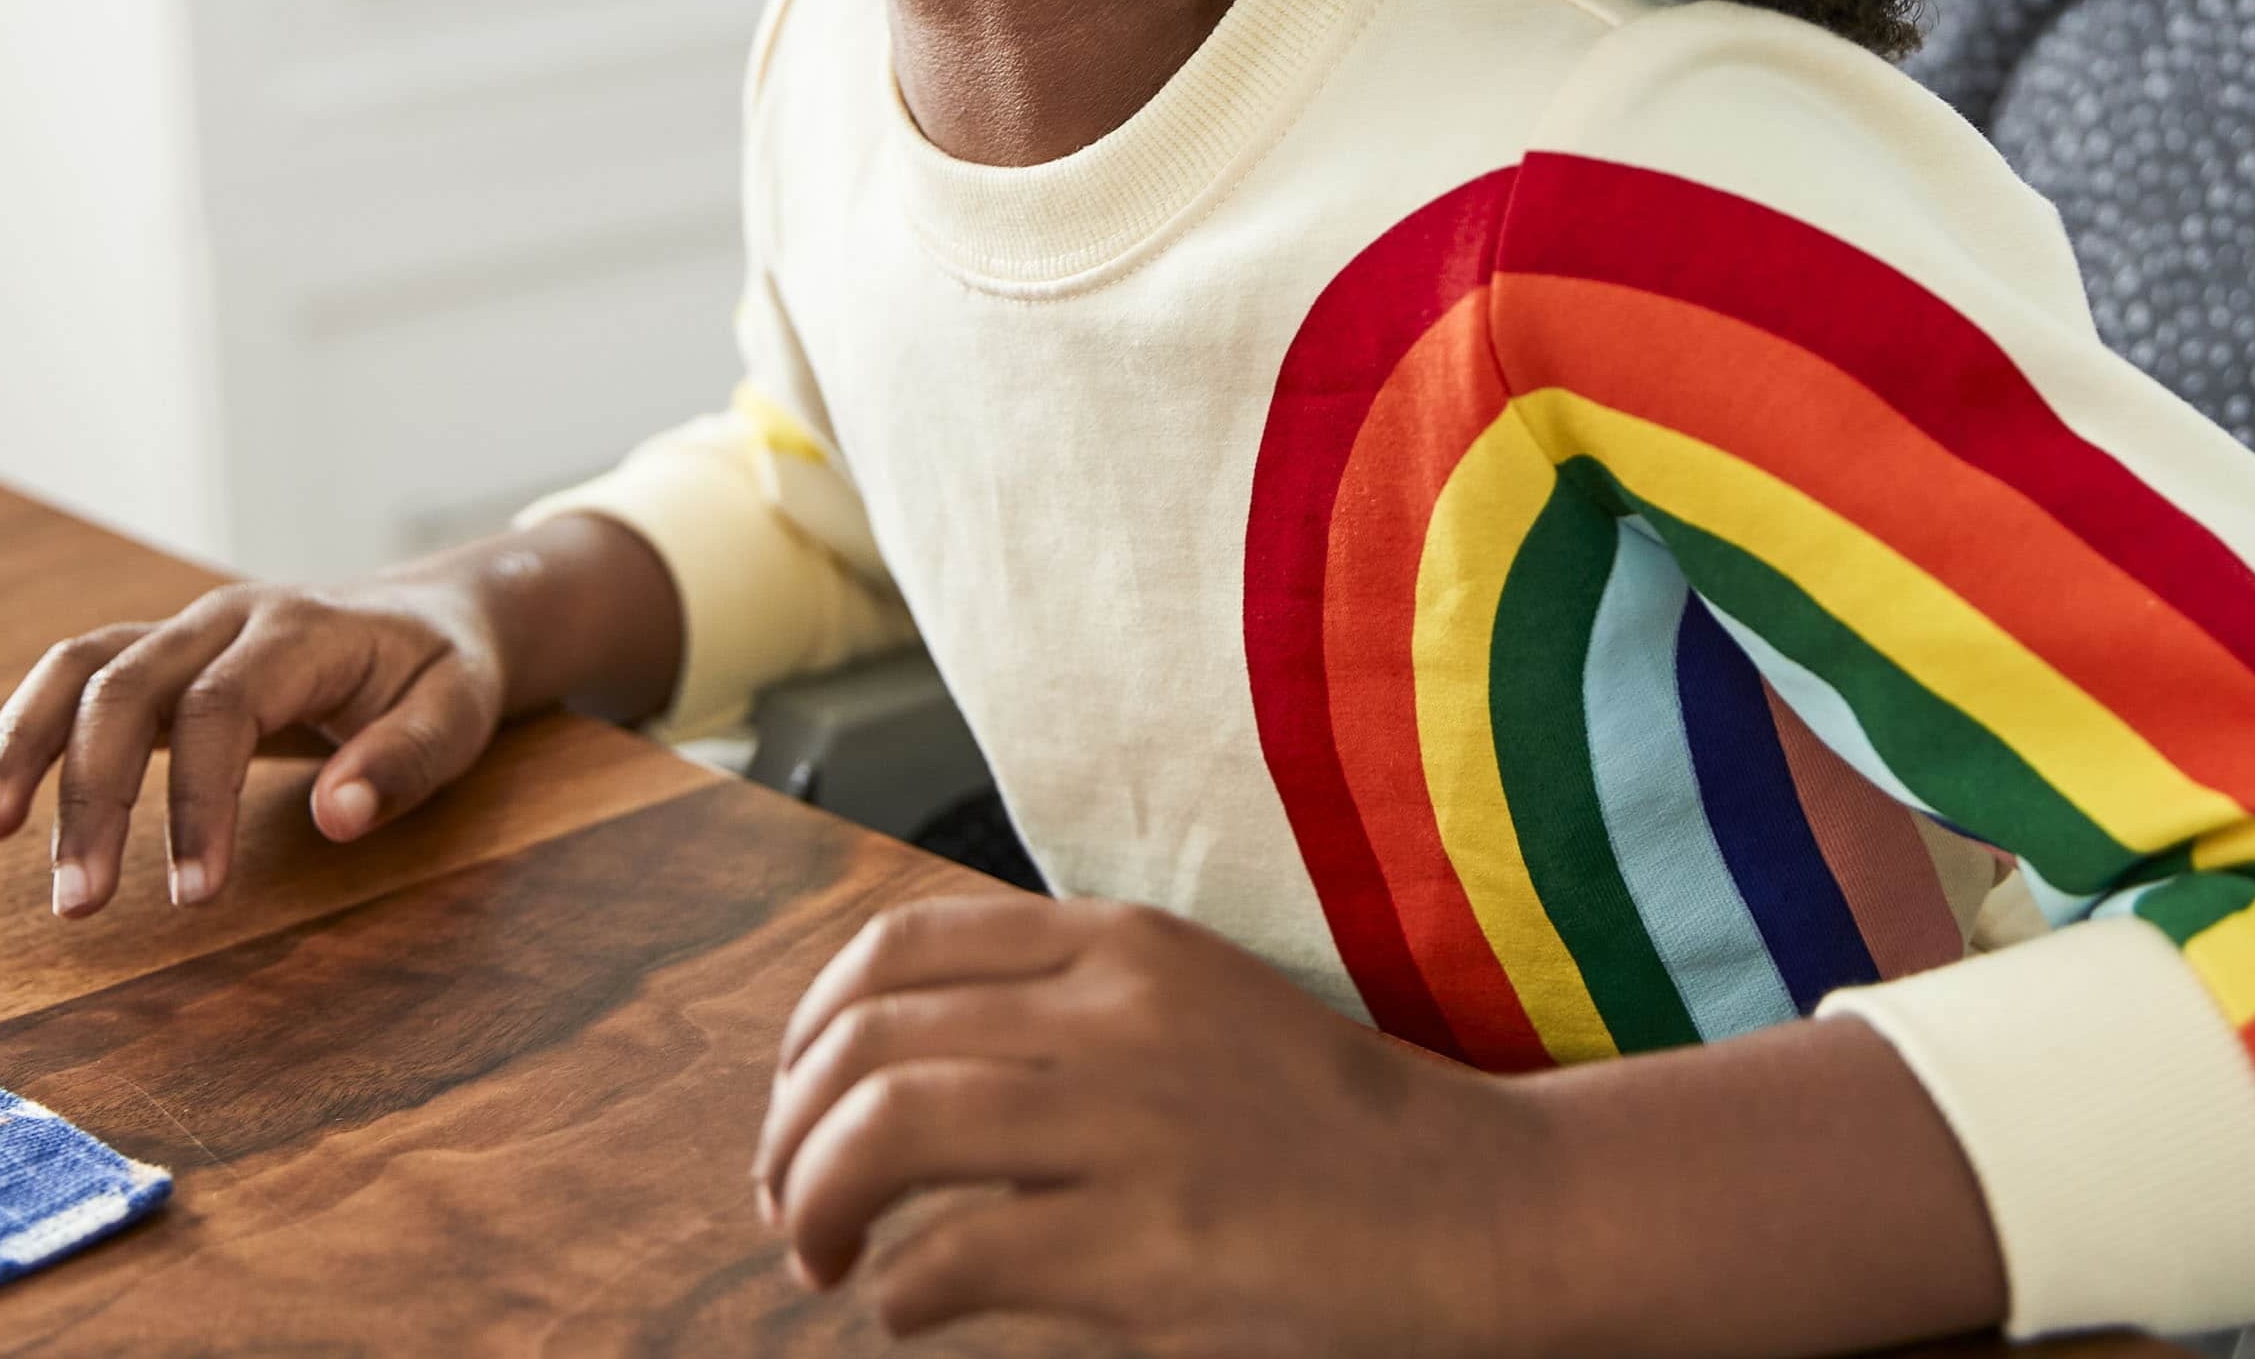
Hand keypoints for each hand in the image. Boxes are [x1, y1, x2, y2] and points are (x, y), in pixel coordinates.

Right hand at [0, 577, 506, 917]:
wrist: (438, 612)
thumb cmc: (446, 670)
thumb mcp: (461, 710)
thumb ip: (407, 760)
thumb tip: (340, 817)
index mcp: (304, 630)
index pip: (223, 708)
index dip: (199, 802)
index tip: (195, 896)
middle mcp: (231, 618)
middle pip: (130, 687)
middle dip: (94, 794)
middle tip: (80, 905)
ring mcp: (190, 632)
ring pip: (82, 669)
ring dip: (26, 747)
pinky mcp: (165, 660)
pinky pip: (79, 681)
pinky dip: (30, 733)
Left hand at [752, 892, 2008, 1358]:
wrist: (1466, 1208)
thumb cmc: (1322, 1129)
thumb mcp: (1192, 1007)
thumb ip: (1066, 1011)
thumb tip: (899, 1064)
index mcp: (1121, 944)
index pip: (897, 948)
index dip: (808, 1028)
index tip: (797, 1100)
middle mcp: (1112, 1014)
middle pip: (869, 1038)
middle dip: (790, 1129)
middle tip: (788, 1203)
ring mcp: (1129, 1128)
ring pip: (888, 1127)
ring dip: (817, 1202)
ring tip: (821, 1258)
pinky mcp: (1145, 1249)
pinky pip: (953, 1256)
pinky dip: (897, 1292)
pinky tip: (910, 1310)